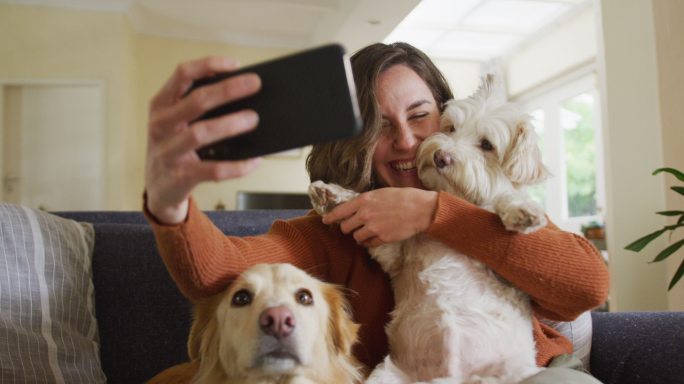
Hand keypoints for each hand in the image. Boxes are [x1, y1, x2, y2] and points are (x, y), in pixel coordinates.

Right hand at [145, 57, 262, 223]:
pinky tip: (254, 161)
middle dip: (228, 90)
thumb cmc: (174, 147)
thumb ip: (196, 105)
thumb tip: (239, 90)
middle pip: (196, 101)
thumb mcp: (176, 122)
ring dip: (231, 124)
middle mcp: (160, 125)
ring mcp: (168, 152)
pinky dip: (237, 166)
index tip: (235, 64)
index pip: (182, 74)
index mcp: (161, 105)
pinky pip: (212, 170)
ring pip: (201, 133)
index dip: (208, 64)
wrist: (159, 190)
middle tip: (255, 84)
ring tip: (254, 119)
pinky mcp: (180, 177)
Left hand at [322, 188, 437, 247]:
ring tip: (368, 231)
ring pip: (356, 237)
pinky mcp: (382, 238)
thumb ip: (365, 201)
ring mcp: (373, 227)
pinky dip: (370, 242)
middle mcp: (365, 214)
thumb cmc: (402, 197)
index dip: (330, 217)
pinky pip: (368, 244)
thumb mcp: (380, 193)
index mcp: (363, 200)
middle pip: (345, 227)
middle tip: (354, 226)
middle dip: (348, 228)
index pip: (339, 211)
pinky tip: (376, 236)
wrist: (420, 209)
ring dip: (359, 236)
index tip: (326, 221)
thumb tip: (354, 208)